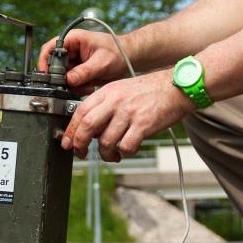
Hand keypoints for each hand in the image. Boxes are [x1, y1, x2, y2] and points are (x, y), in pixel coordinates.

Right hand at [38, 30, 126, 89]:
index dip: (45, 62)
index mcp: (72, 39)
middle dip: (63, 79)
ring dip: (73, 84)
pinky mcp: (77, 71)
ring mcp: (73, 61)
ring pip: (62, 77)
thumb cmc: (118, 52)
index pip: (49, 48)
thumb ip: (84, 72)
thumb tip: (68, 80)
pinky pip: (71, 82)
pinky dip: (79, 87)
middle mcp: (70, 49)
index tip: (47, 77)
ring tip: (89, 84)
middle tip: (75, 85)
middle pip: (53, 66)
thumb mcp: (101, 63)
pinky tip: (91, 85)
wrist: (129, 57)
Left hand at [61, 72, 193, 159]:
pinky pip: (126, 146)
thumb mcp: (121, 90)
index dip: (70, 130)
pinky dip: (125, 152)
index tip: (67, 143)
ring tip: (112, 155)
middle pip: (87, 126)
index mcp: (107, 92)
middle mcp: (115, 102)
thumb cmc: (149, 90)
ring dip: (106, 154)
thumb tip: (90, 129)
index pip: (80, 111)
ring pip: (106, 141)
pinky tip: (128, 149)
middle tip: (81, 153)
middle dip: (80, 145)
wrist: (176, 87)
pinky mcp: (143, 125)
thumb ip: (104, 106)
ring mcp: (129, 113)